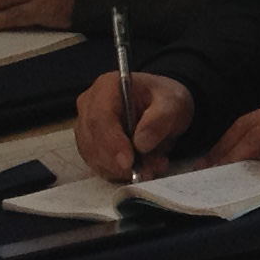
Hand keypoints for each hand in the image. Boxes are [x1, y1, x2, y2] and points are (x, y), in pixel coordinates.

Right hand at [77, 71, 194, 180]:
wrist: (164, 106)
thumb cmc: (165, 99)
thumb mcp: (173, 104)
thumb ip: (159, 120)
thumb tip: (141, 144)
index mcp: (107, 87)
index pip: (100, 118)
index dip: (112, 142)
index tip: (128, 162)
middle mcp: (90, 105)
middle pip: (92, 140)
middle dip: (117, 162)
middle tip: (146, 171)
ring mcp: (86, 126)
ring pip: (93, 156)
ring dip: (120, 169)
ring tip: (151, 167)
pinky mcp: (90, 144)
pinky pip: (98, 164)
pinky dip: (119, 172)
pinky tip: (142, 168)